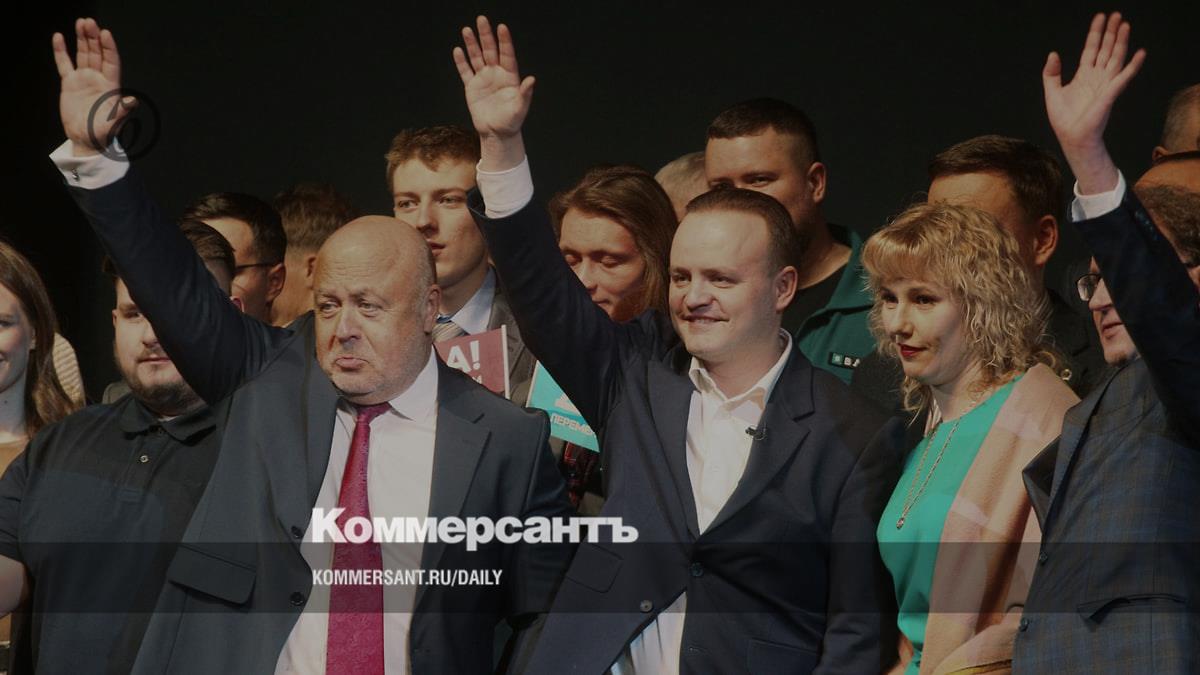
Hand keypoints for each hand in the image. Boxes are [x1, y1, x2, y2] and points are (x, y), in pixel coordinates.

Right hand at [52, 18, 133, 156]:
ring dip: (82, 39)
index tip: (106, 33)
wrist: (87, 140)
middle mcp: (98, 79)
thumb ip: (122, 111)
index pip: (111, 61)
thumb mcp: (114, 122)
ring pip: (83, 54)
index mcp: (111, 85)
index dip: (109, 47)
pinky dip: (61, 51)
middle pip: (97, 53)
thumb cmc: (103, 133)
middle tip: (89, 22)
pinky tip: (59, 37)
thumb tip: (133, 101)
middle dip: (94, 38)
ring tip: (80, 22)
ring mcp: (84, 79)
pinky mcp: (70, 83)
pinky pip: (65, 63)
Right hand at [453, 16, 533, 139]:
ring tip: (467, 29)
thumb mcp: (520, 108)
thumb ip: (525, 93)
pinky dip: (461, 62)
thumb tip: (532, 79)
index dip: (504, 41)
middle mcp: (496, 74)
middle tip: (482, 19)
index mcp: (510, 77)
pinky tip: (458, 50)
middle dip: (486, 35)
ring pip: (476, 57)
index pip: (507, 54)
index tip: (502, 27)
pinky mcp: (472, 87)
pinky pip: (465, 71)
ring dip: (471, 44)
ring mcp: (483, 79)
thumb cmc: (511, 121)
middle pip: (490, 51)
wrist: (497, 133)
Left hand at [1043, 12, 1145, 192]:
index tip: (1100, 18)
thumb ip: (1051, 73)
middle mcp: (1097, 77)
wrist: (1072, 138)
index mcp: (1084, 75)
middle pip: (1106, 49)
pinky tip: (1140, 53)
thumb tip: (1053, 53)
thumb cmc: (1064, 120)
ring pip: (1115, 58)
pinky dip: (1132, 65)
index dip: (1095, 33)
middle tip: (1116, 14)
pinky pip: (1123, 77)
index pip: (1091, 49)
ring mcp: (1105, 84)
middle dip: (1110, 32)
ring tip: (1125, 25)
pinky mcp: (1109, 94)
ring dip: (1121, 42)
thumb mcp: (1052, 92)